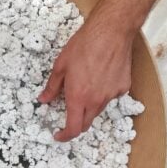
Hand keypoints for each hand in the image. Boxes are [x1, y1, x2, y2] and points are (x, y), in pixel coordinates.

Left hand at [39, 15, 132, 141]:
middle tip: (69, 113)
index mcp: (78, 97)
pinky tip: (100, 76)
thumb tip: (43, 99)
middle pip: (86, 123)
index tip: (59, 135)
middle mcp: (96, 100)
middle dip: (76, 123)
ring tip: (85, 85)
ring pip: (98, 109)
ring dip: (89, 106)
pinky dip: (103, 92)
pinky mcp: (123, 87)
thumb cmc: (84, 45)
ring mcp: (111, 95)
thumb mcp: (60, 66)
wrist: (111, 31)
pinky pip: (110, 96)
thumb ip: (52, 87)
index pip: (73, 128)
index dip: (65, 136)